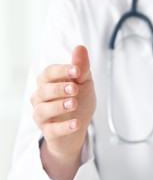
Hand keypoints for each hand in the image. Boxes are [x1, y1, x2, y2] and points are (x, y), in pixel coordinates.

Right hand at [31, 45, 95, 179]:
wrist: (78, 126)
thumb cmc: (79, 100)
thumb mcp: (84, 82)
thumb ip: (82, 67)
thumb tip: (80, 48)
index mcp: (48, 81)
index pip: (49, 72)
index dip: (62, 71)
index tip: (77, 71)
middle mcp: (40, 97)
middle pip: (43, 90)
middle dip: (58, 88)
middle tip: (74, 89)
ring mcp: (42, 115)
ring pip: (44, 110)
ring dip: (59, 106)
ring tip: (74, 104)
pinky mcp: (49, 131)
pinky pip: (53, 130)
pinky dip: (65, 127)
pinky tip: (76, 123)